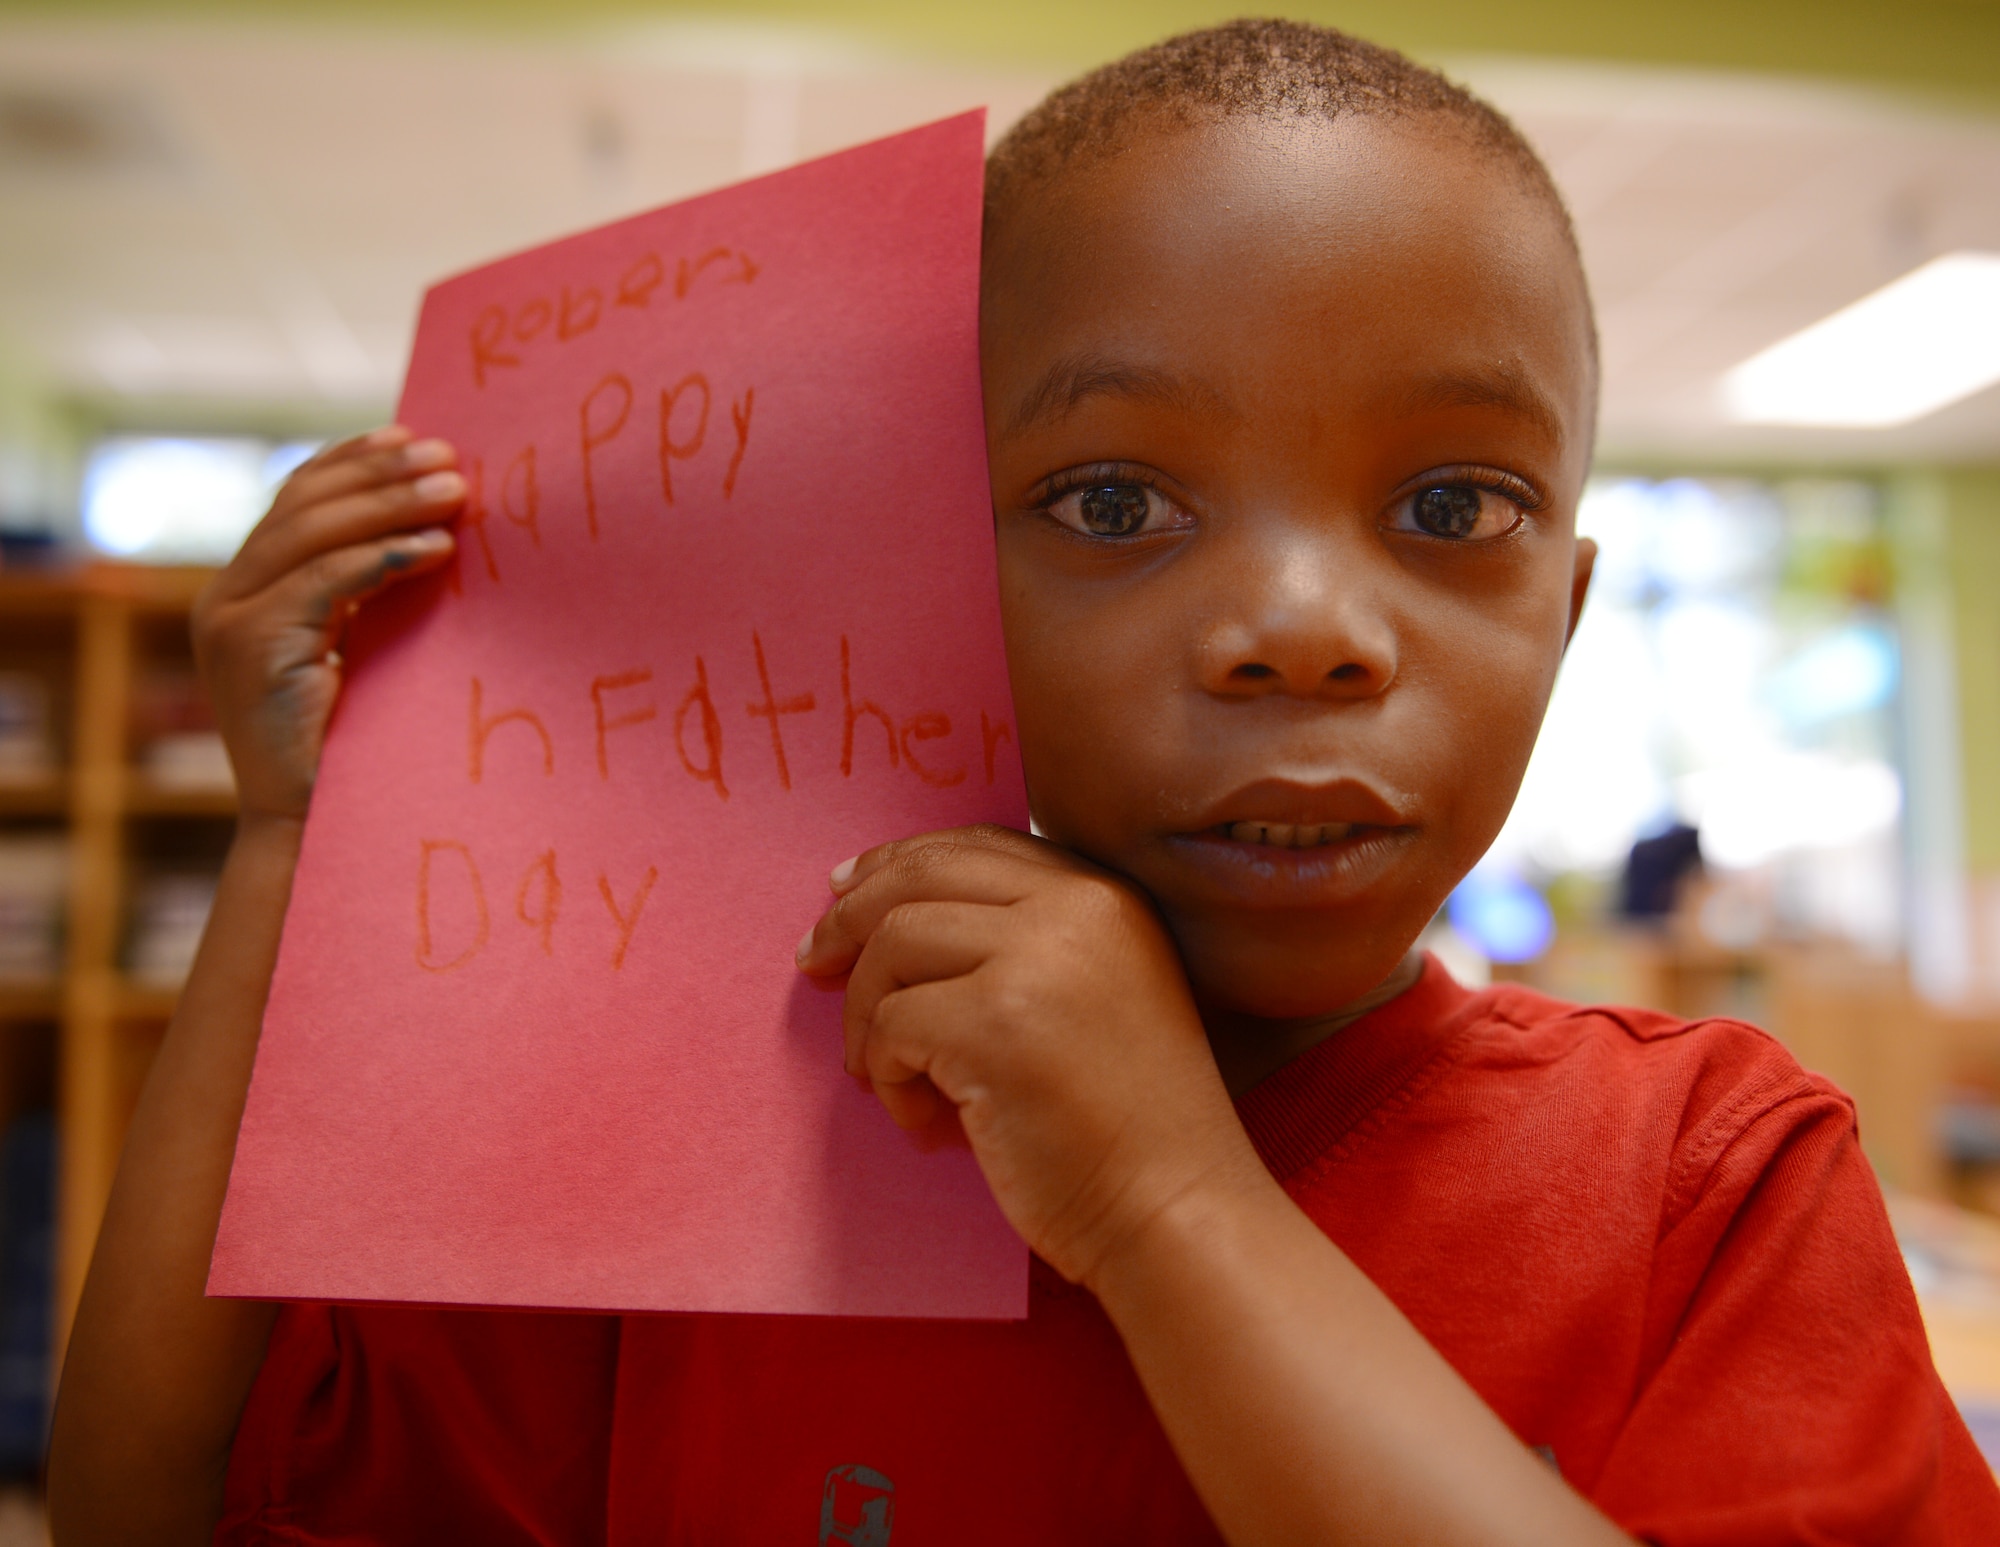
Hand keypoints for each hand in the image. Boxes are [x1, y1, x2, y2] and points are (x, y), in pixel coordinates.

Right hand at [191, 426, 462, 823]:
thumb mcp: (361, 652)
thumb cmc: (355, 747)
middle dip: (380, 474)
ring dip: (390, 505)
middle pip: (304, 506)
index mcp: (247, 592)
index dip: (352, 461)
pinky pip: (323, 583)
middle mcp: (225, 598)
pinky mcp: (249, 647)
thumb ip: (369, 595)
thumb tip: (436, 528)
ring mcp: (229, 621)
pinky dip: (383, 558)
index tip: (412, 436)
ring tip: (456, 491)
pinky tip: (437, 549)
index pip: (296, 501)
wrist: (314, 830)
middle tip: (450, 457)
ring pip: (311, 534)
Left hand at [795, 825, 1267, 1287]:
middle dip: (850, 918)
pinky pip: (891, 1024)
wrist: (1175, 1210)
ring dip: (865, 1013)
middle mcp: (1076, 910)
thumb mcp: (1098, 995)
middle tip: (812, 962)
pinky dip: (885, 1073)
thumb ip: (1023, 945)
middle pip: (921, 877)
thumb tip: (885, 915)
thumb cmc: (1127, 1125)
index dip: (898, 864)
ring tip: (881, 1073)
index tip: (846, 891)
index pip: (975, 847)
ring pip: (892, 945)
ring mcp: (1035, 962)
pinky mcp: (994, 1026)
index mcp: (1106, 896)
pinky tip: (923, 1118)